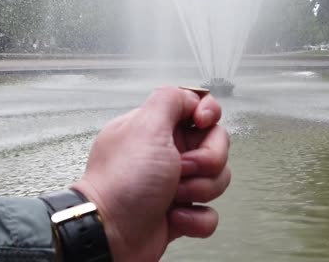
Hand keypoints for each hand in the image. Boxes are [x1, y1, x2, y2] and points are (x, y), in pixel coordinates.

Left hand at [72, 87, 230, 260]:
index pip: (198, 109)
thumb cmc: (122, 183)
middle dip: (206, 161)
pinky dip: (195, 219)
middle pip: (216, 145)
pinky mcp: (182, 211)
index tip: (201, 123)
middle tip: (181, 169)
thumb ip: (169, 99)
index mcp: (159, 129)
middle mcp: (169, 153)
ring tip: (172, 197)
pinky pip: (209, 212)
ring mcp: (177, 183)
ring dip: (198, 190)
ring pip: (217, 179)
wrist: (110, 234)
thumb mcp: (145, 127)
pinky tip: (174, 217)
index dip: (208, 115)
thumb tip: (190, 95)